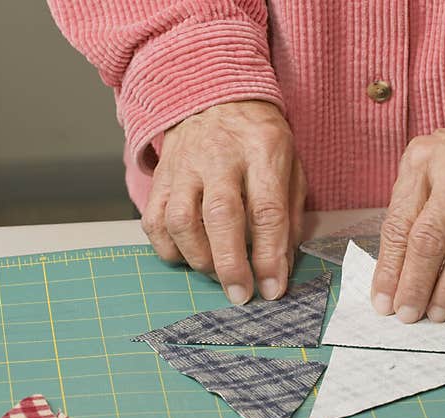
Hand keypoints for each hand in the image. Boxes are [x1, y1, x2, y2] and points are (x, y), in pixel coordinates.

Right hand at [141, 100, 304, 304]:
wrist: (213, 96)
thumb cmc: (258, 140)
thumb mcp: (290, 165)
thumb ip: (289, 215)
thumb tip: (280, 267)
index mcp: (262, 150)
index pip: (266, 209)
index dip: (269, 255)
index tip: (272, 289)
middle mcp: (219, 156)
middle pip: (220, 216)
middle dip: (230, 264)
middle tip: (239, 294)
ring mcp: (184, 166)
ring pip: (180, 220)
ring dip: (198, 258)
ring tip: (215, 271)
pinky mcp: (160, 178)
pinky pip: (154, 221)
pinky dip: (168, 248)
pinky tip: (187, 255)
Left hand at [372, 112, 444, 322]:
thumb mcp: (427, 163)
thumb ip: (410, 208)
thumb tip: (394, 269)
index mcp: (422, 162)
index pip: (398, 225)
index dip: (389, 268)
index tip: (382, 300)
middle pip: (428, 239)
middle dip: (415, 284)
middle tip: (407, 314)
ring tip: (435, 314)